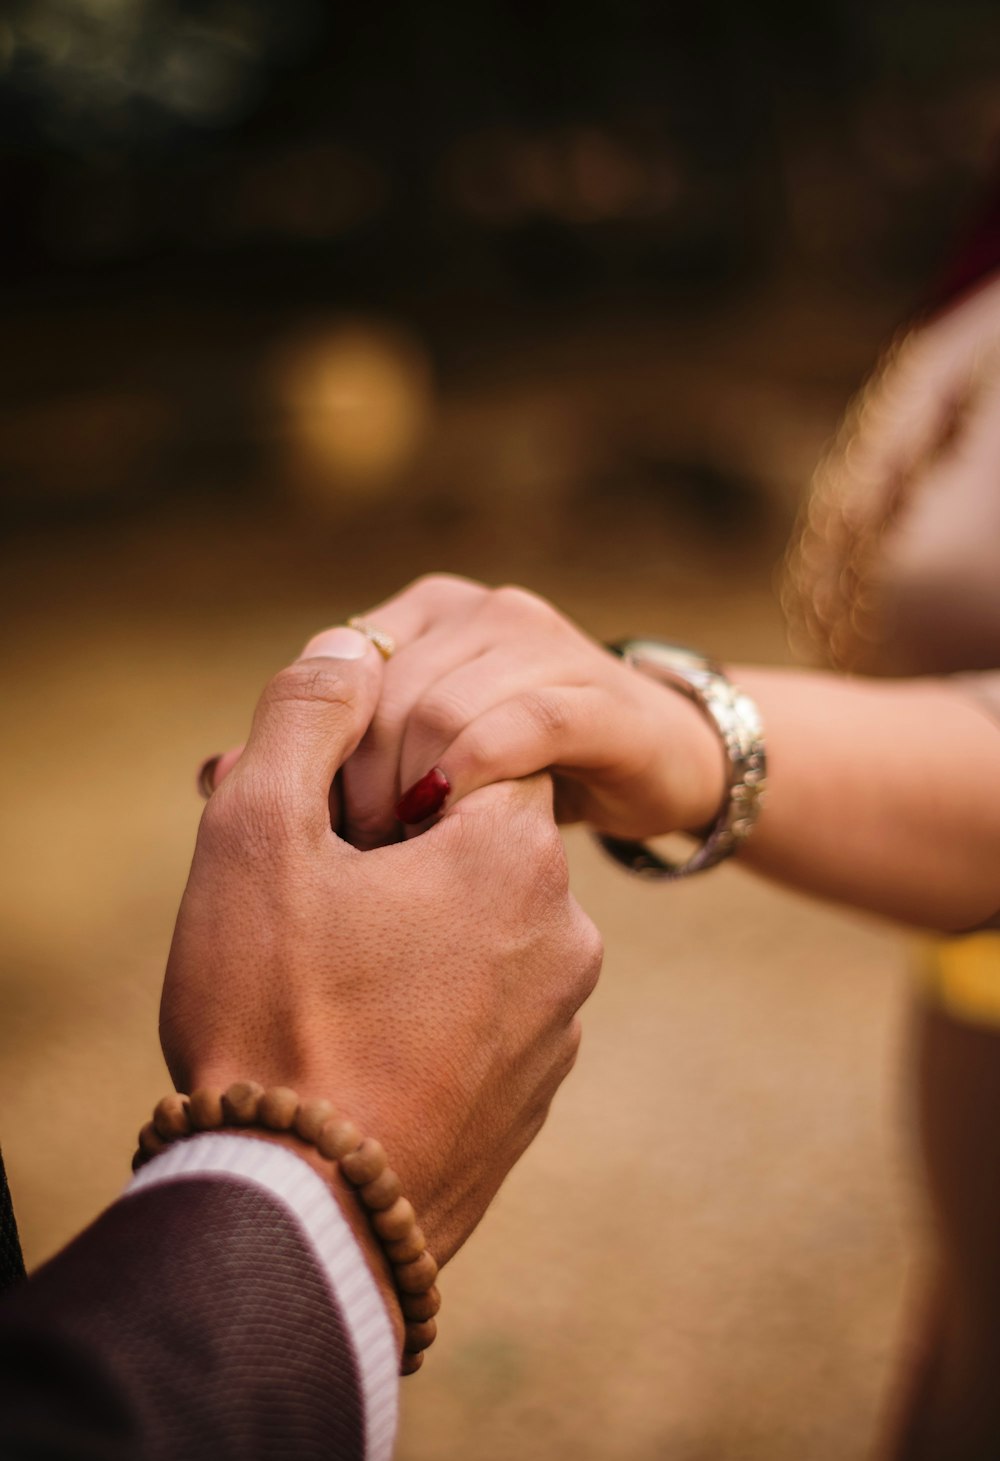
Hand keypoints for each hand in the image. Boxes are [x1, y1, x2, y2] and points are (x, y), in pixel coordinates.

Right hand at [161, 624, 602, 1279]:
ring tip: (317, 975)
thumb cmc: (277, 1014)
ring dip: (407, 930)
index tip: (328, 823)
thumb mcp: (259, 834)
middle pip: (474, 845)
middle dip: (390, 852)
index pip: (471, 757)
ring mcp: (559, 1024)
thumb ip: (308, 714)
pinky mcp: (533, 1095)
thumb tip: (353, 644)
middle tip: (299, 894)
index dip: (386, 777)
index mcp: (517, 852)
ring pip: (478, 932)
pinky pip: (483, 1012)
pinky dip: (428, 1005)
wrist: (305, 1219)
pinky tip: (354, 1039)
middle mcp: (566, 933)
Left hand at [333, 575, 725, 849]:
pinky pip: (524, 726)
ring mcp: (546, 641)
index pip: (338, 664)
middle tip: (355, 852)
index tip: (311, 822)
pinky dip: (476, 775)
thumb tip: (217, 773)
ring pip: (443, 707)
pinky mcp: (600, 694)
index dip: (315, 747)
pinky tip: (454, 817)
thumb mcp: (420, 753)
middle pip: (383, 691)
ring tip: (403, 850)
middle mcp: (484, 608)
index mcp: (430, 610)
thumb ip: (333, 754)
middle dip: (359, 780)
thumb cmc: (525, 767)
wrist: (661, 763)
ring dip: (410, 788)